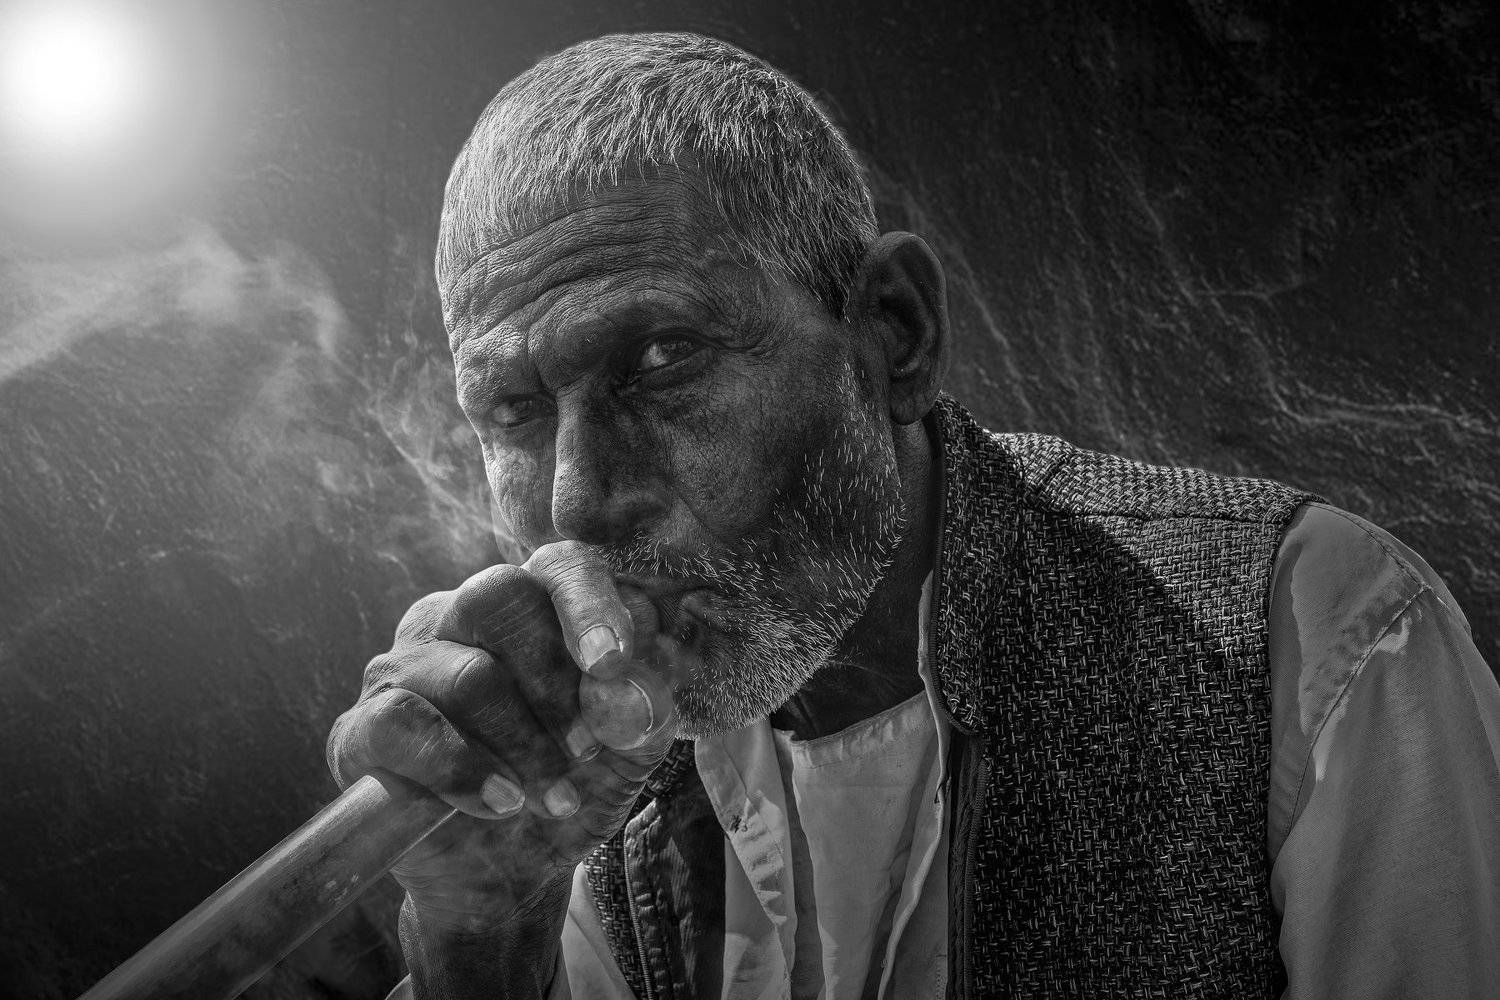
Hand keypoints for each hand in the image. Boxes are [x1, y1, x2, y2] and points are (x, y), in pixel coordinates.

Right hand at [325, 541, 676, 934]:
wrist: (511, 877)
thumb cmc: (570, 787)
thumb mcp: (629, 752)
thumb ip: (644, 709)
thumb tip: (628, 688)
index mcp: (529, 606)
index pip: (558, 564)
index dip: (589, 602)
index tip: (612, 662)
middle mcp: (457, 619)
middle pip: (498, 596)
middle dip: (554, 680)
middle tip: (586, 749)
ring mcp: (401, 669)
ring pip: (464, 674)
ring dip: (524, 745)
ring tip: (556, 798)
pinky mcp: (360, 727)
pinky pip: (403, 724)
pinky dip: (462, 770)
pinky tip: (500, 804)